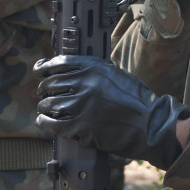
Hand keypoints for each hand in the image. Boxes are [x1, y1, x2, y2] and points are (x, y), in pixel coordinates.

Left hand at [35, 55, 189, 169]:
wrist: (150, 125)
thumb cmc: (138, 100)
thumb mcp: (118, 75)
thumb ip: (97, 71)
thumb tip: (76, 71)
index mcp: (94, 68)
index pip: (59, 63)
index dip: (44, 67)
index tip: (39, 70)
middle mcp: (85, 83)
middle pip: (51, 83)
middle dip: (43, 88)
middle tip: (43, 92)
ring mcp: (82, 105)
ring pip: (49, 103)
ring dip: (44, 106)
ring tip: (44, 108)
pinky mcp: (81, 126)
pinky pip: (53, 123)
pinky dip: (45, 122)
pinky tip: (44, 121)